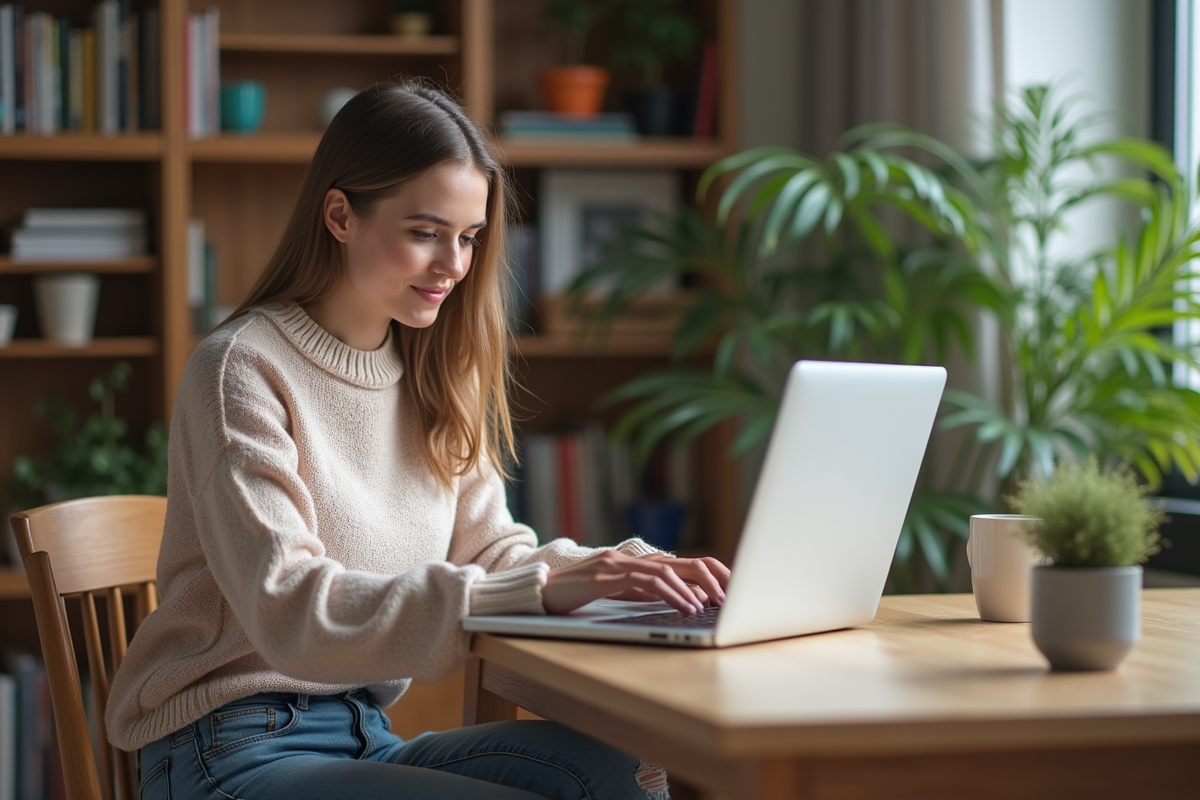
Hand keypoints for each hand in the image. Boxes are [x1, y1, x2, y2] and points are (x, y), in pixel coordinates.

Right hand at [542, 552, 730, 615]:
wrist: (539, 590)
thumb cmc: (577, 595)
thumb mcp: (618, 593)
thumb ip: (644, 593)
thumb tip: (677, 601)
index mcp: (636, 562)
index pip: (682, 563)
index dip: (710, 573)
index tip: (730, 590)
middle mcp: (631, 558)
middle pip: (683, 562)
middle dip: (711, 579)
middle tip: (728, 598)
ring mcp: (618, 563)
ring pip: (667, 570)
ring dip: (691, 590)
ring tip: (707, 607)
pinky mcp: (606, 574)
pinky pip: (646, 581)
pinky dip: (670, 593)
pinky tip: (683, 606)